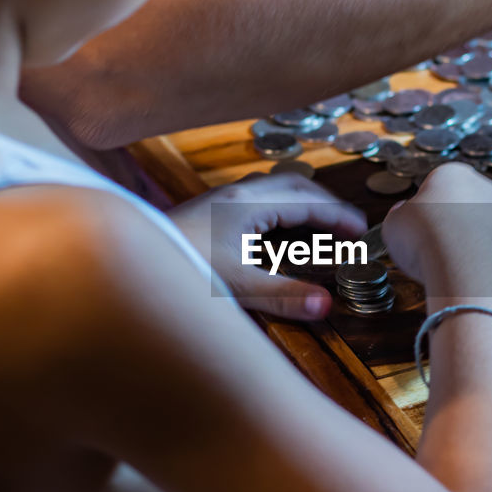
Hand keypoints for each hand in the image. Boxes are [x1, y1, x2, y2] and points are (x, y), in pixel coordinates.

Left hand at [170, 172, 367, 319]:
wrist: (129, 260)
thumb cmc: (181, 268)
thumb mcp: (235, 287)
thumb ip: (282, 295)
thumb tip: (326, 307)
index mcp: (248, 204)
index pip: (307, 202)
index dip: (338, 216)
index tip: (361, 231)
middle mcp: (236, 193)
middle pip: (294, 185)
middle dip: (326, 203)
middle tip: (348, 227)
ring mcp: (221, 198)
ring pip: (275, 187)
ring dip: (303, 201)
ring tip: (322, 224)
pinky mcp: (210, 209)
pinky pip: (259, 195)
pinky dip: (282, 206)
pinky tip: (280, 228)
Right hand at [383, 163, 491, 300]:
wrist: (467, 269)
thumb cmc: (426, 240)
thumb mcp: (394, 223)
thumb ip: (401, 215)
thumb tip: (403, 215)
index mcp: (455, 175)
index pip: (437, 187)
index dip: (424, 212)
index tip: (416, 231)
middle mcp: (488, 191)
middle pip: (465, 208)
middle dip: (452, 227)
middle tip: (432, 251)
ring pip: (485, 235)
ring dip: (471, 248)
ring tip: (450, 270)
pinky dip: (487, 271)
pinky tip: (471, 281)